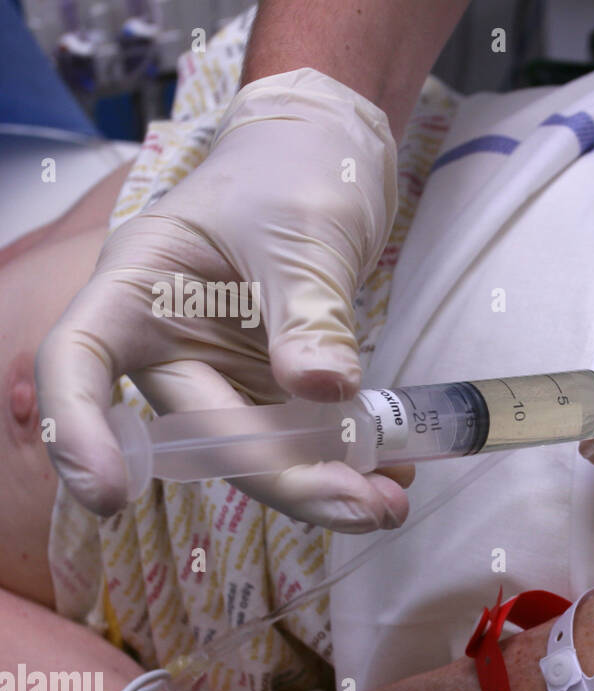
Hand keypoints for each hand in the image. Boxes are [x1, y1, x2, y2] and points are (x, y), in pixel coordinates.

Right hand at [35, 68, 409, 531]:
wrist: (328, 157)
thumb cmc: (293, 171)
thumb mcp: (303, 232)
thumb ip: (309, 311)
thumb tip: (323, 390)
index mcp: (140, 288)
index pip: (78, 363)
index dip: (79, 432)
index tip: (114, 495)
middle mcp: (168, 344)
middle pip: (204, 435)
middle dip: (285, 480)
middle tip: (369, 509)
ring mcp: (223, 373)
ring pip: (260, 452)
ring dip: (324, 484)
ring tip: (392, 500)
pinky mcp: (272, 388)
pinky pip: (303, 439)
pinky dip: (347, 460)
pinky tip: (394, 474)